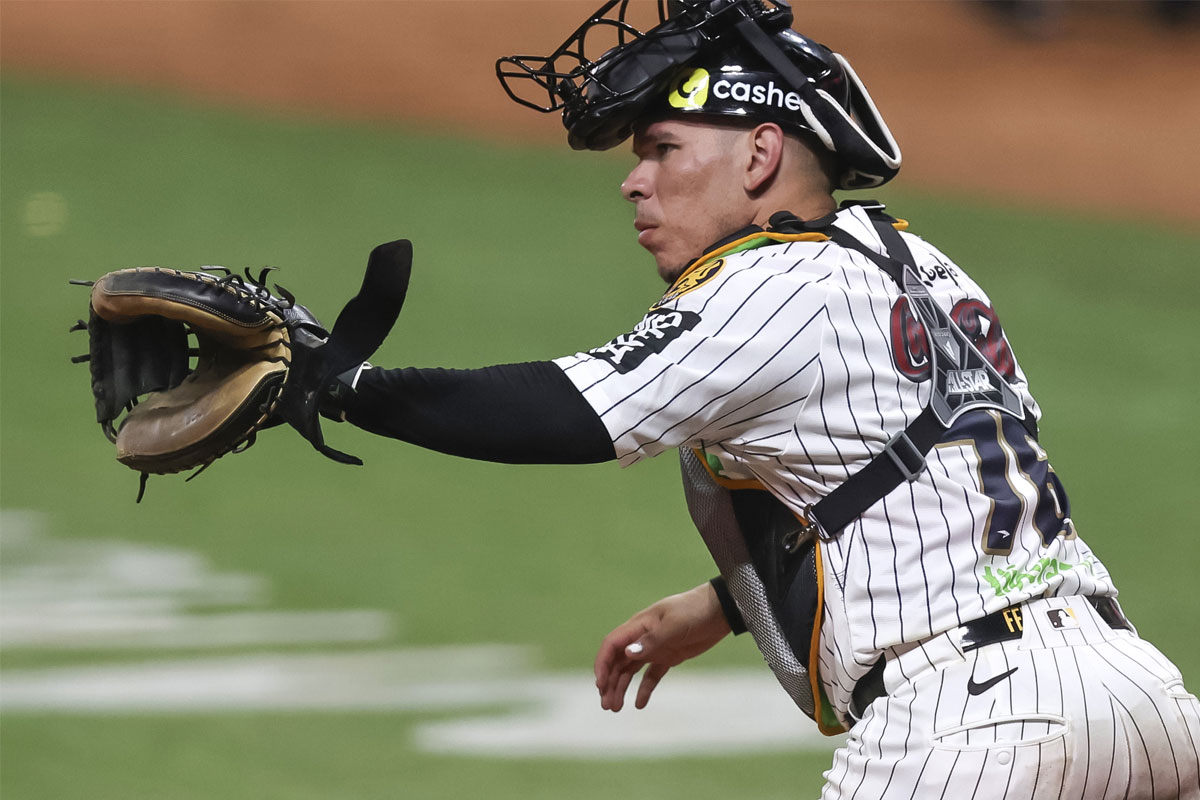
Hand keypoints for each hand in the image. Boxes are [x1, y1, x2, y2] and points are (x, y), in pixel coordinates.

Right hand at [593, 582, 731, 711]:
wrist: (720, 610)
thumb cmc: (694, 611)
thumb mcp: (674, 626)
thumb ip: (652, 641)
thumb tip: (627, 654)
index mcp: (639, 626)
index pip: (612, 645)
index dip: (602, 665)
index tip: (600, 685)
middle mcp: (642, 638)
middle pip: (618, 661)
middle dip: (609, 683)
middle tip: (607, 706)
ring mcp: (655, 648)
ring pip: (631, 670)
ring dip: (622, 687)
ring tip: (617, 708)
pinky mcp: (669, 656)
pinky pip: (651, 675)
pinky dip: (644, 689)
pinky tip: (639, 704)